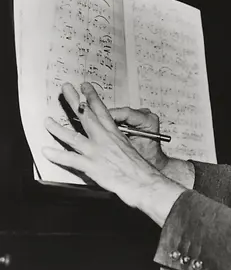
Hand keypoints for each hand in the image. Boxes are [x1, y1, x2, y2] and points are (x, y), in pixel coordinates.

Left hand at [42, 82, 184, 224]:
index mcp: (115, 135)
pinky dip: (57, 155)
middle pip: (87, 117)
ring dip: (58, 128)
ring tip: (47, 121)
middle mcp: (105, 140)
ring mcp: (97, 152)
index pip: (102, 111)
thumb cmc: (140, 170)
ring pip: (73, 137)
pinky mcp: (92, 166)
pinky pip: (70, 159)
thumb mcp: (130, 151)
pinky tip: (46, 151)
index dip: (92, 98)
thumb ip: (117, 145)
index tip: (85, 87)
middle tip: (65, 89)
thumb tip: (109, 146)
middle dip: (75, 101)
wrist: (144, 181)